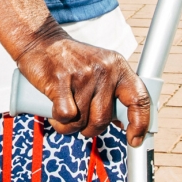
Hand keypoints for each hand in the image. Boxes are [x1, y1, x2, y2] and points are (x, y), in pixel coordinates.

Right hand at [15, 26, 149, 145]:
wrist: (41, 41)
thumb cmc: (71, 61)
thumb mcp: (100, 69)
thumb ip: (112, 92)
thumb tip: (122, 122)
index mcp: (118, 67)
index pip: (139, 98)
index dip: (140, 123)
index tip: (134, 139)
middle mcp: (103, 70)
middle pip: (103, 120)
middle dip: (90, 129)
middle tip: (81, 119)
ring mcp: (82, 75)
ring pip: (81, 122)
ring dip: (70, 125)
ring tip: (65, 109)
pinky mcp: (60, 81)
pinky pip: (65, 117)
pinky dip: (59, 120)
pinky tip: (55, 108)